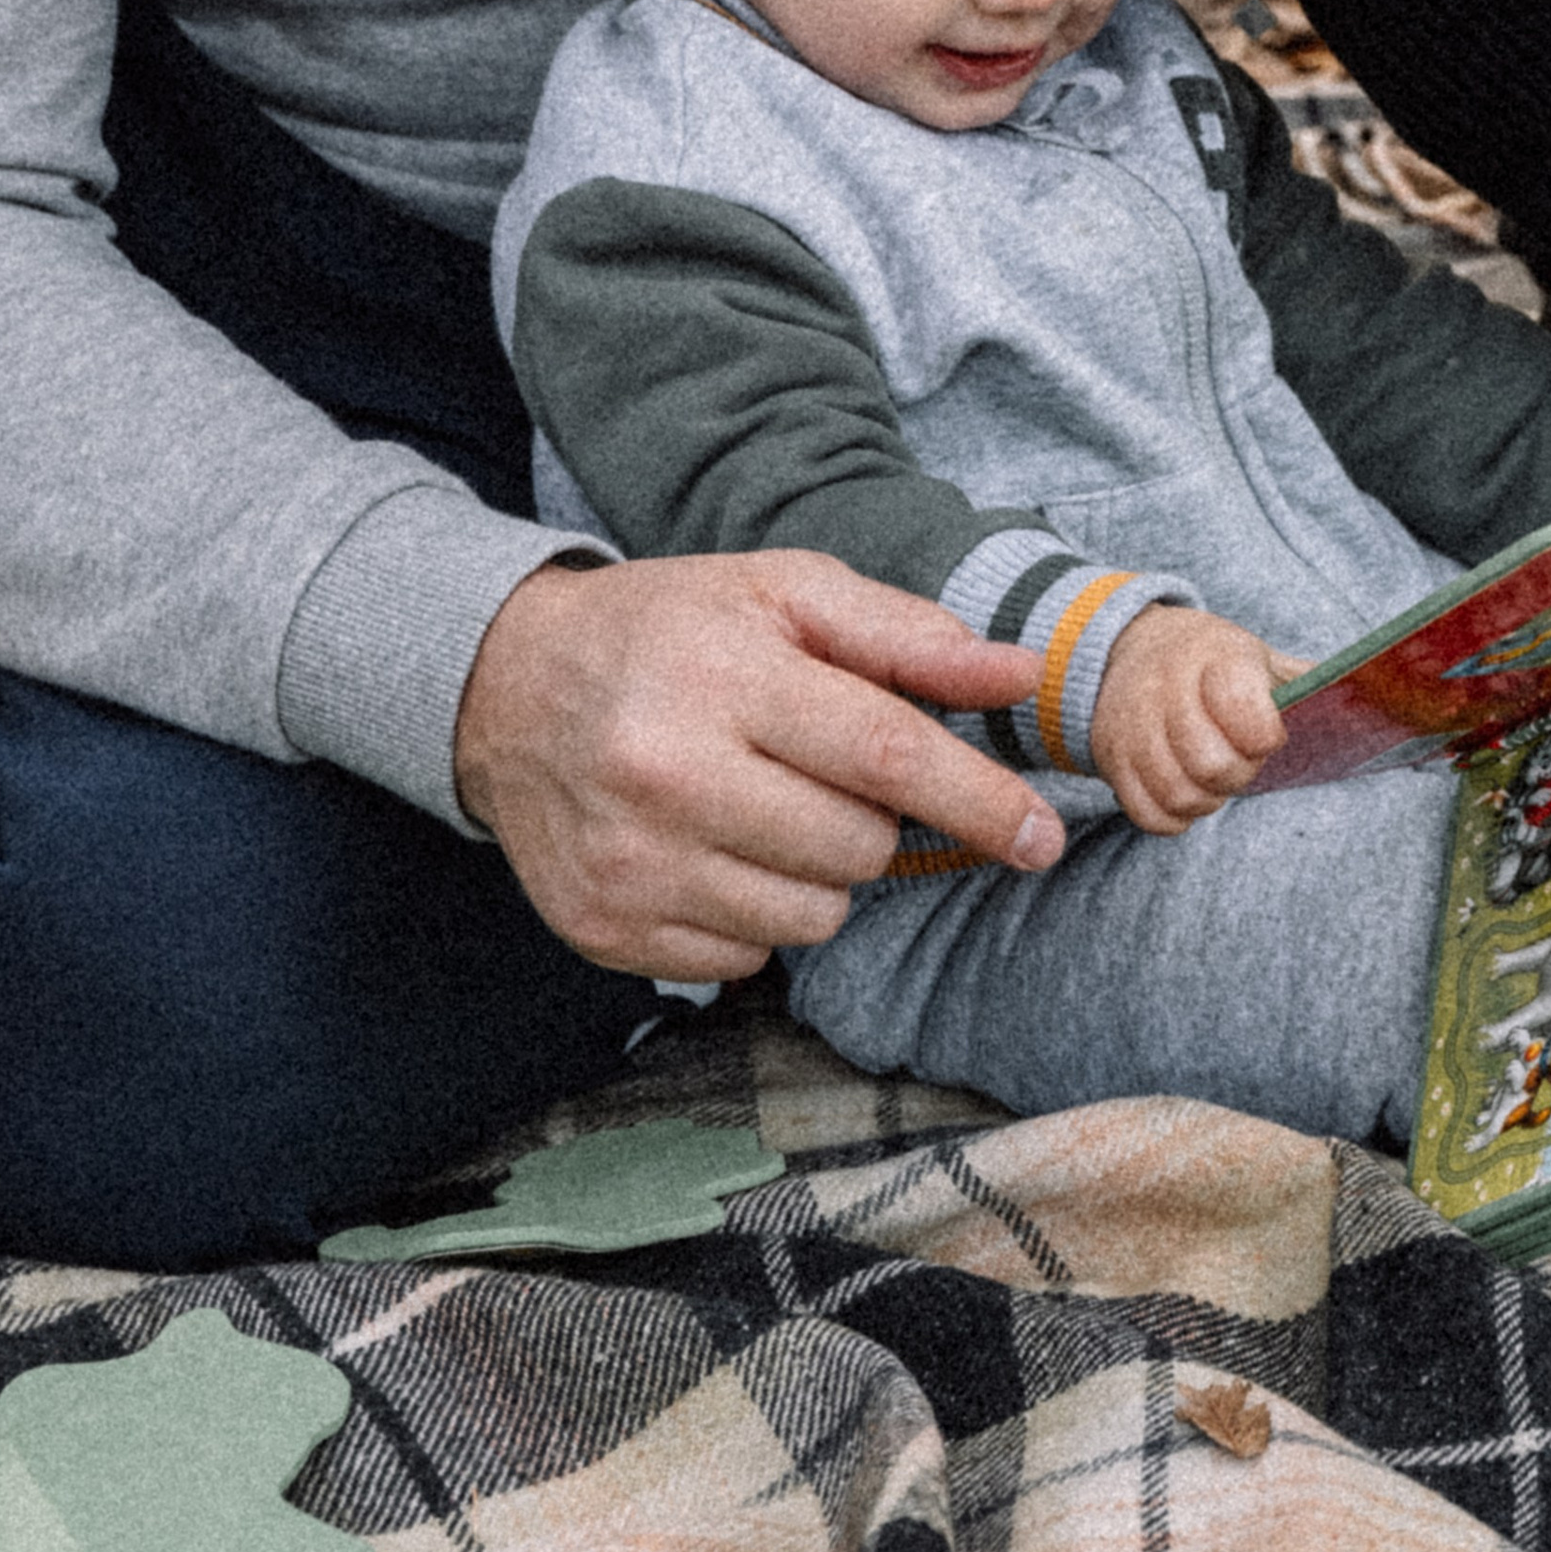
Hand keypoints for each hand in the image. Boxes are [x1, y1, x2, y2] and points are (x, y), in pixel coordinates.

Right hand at [452, 554, 1066, 981]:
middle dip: (876, 818)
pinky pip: (746, 958)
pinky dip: (756, 913)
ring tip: (764, 804)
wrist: (509, 689)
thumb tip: (1017, 674)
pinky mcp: (606, 930)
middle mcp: (668, 774)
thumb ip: (905, 635)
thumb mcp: (782, 593)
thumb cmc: (670, 630)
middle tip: (823, 769)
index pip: (885, 753)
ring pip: (811, 916)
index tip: (1041, 835)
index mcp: (724, 676)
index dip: (977, 799)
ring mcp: (632, 864)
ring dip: (820, 871)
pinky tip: (714, 848)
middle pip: (856, 846)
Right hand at [1087, 603, 1287, 832]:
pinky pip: (1148, 814)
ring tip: (1214, 778)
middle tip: (1241, 760)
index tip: (1269, 735)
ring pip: (1180, 795)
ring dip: (1208, 800)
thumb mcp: (1254, 654)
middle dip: (1238, 774)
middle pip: (1212, 764)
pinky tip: (1186, 791)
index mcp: (1214, 657)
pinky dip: (1174, 817)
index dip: (1264, 735)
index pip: (1243, 708)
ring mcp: (1134, 727)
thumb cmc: (1208, 661)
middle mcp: (1167, 690)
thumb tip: (1373, 695)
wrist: (1126, 647)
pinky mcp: (1112, 760)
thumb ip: (1302, 679)